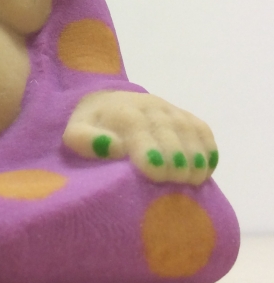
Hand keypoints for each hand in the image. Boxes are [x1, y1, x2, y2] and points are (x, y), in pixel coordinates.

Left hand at [63, 90, 218, 184]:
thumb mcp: (75, 132)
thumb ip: (85, 140)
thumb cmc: (91, 127)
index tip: (156, 173)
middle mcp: (149, 106)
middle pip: (169, 129)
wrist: (105, 102)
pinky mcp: (183, 116)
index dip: (151, 150)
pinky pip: (201, 128)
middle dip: (175, 155)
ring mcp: (169, 109)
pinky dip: (208, 147)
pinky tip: (207, 168)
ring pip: (189, 128)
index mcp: (121, 110)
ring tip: (194, 179)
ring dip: (195, 154)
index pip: (139, 127)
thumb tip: (112, 147)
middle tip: (176, 180)